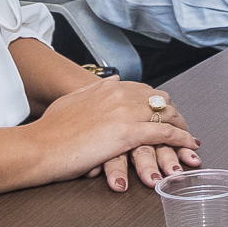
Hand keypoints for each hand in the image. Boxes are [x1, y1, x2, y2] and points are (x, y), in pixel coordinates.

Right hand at [35, 77, 195, 185]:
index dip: (157, 103)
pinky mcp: (128, 133)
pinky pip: (165, 133)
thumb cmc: (50, 130)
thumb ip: (94, 90)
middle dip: (173, 114)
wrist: (38, 147)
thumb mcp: (72, 100)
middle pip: (159, 101)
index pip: (144, 90)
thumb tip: (113, 80)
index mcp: (107, 87)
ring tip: (189, 138)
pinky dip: (181, 139)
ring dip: (181, 127)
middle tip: (181, 126)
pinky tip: (189, 145)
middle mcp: (120, 95)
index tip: (164, 112)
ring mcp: (125, 113)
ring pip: (166, 115)